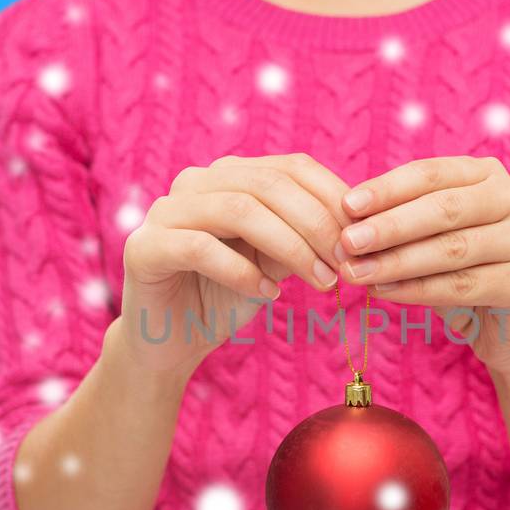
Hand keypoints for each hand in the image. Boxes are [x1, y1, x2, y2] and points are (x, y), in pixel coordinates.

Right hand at [117, 154, 348, 376]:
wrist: (169, 342)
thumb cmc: (226, 297)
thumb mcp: (275, 263)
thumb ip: (304, 239)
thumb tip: (358, 228)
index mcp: (229, 175)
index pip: (292, 167)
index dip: (334, 197)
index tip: (365, 237)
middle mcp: (195, 182)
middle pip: (269, 185)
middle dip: (318, 225)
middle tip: (347, 264)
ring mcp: (165, 211)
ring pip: (240, 210)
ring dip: (291, 247)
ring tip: (321, 282)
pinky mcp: (144, 247)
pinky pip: (202, 248)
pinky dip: (243, 273)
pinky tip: (267, 296)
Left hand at [336, 156, 509, 375]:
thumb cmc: (460, 274)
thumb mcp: (429, 240)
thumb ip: (398, 224)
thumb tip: (346, 220)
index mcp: (487, 174)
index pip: (430, 174)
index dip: (387, 189)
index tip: (346, 206)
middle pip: (443, 208)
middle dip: (390, 226)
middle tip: (348, 242)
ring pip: (451, 249)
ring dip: (397, 261)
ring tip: (357, 273)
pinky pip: (463, 285)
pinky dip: (418, 290)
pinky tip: (385, 292)